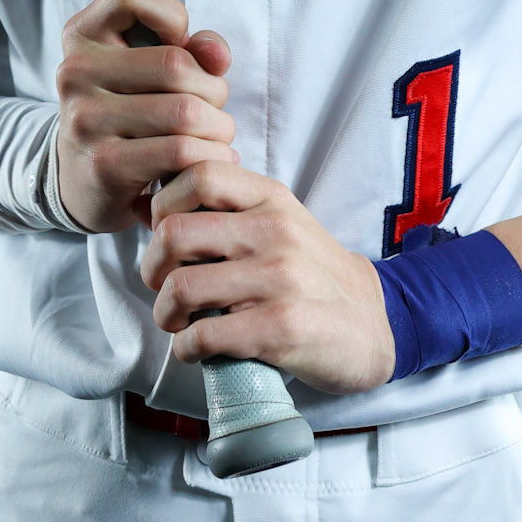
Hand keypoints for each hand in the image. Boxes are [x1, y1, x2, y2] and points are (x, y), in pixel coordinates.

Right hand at [54, 0, 236, 232]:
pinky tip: (209, 160)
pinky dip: (211, 156)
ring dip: (219, 128)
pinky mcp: (104, 165)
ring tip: (215, 137)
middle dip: (214, 89)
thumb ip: (192, 49)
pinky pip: (182, 151)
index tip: (178, 47)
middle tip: (213, 109)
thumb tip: (218, 57)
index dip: (172, 16)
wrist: (82, 181)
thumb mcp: (148, 68)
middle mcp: (75, 72)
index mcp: (82, 34)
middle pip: (175, 64)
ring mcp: (85, 120)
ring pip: (185, 112)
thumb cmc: (128, 111)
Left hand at [140, 163, 396, 394]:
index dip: (163, 204)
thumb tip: (147, 206)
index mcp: (271, 199)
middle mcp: (275, 231)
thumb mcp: (279, 224)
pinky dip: (186, 348)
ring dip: (164, 313)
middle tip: (161, 285)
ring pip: (181, 287)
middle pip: (174, 232)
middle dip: (151, 266)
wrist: (375, 326)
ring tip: (177, 321)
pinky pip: (202, 336)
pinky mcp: (281, 328)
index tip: (164, 233)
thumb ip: (225, 211)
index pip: (198, 173)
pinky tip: (197, 348)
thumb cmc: (313, 275)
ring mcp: (279, 279)